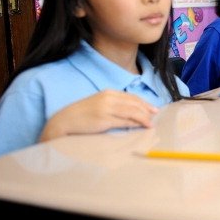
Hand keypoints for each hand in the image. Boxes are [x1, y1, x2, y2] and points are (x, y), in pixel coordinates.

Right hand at [39, 90, 159, 141]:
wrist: (64, 121)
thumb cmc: (82, 115)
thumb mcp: (99, 105)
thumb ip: (114, 106)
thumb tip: (131, 113)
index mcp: (108, 93)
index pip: (131, 97)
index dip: (144, 103)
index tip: (153, 109)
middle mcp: (109, 98)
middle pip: (134, 103)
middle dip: (147, 110)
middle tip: (155, 116)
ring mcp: (106, 108)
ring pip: (132, 112)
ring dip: (143, 118)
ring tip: (150, 124)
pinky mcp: (104, 120)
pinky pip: (124, 121)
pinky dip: (135, 124)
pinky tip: (141, 127)